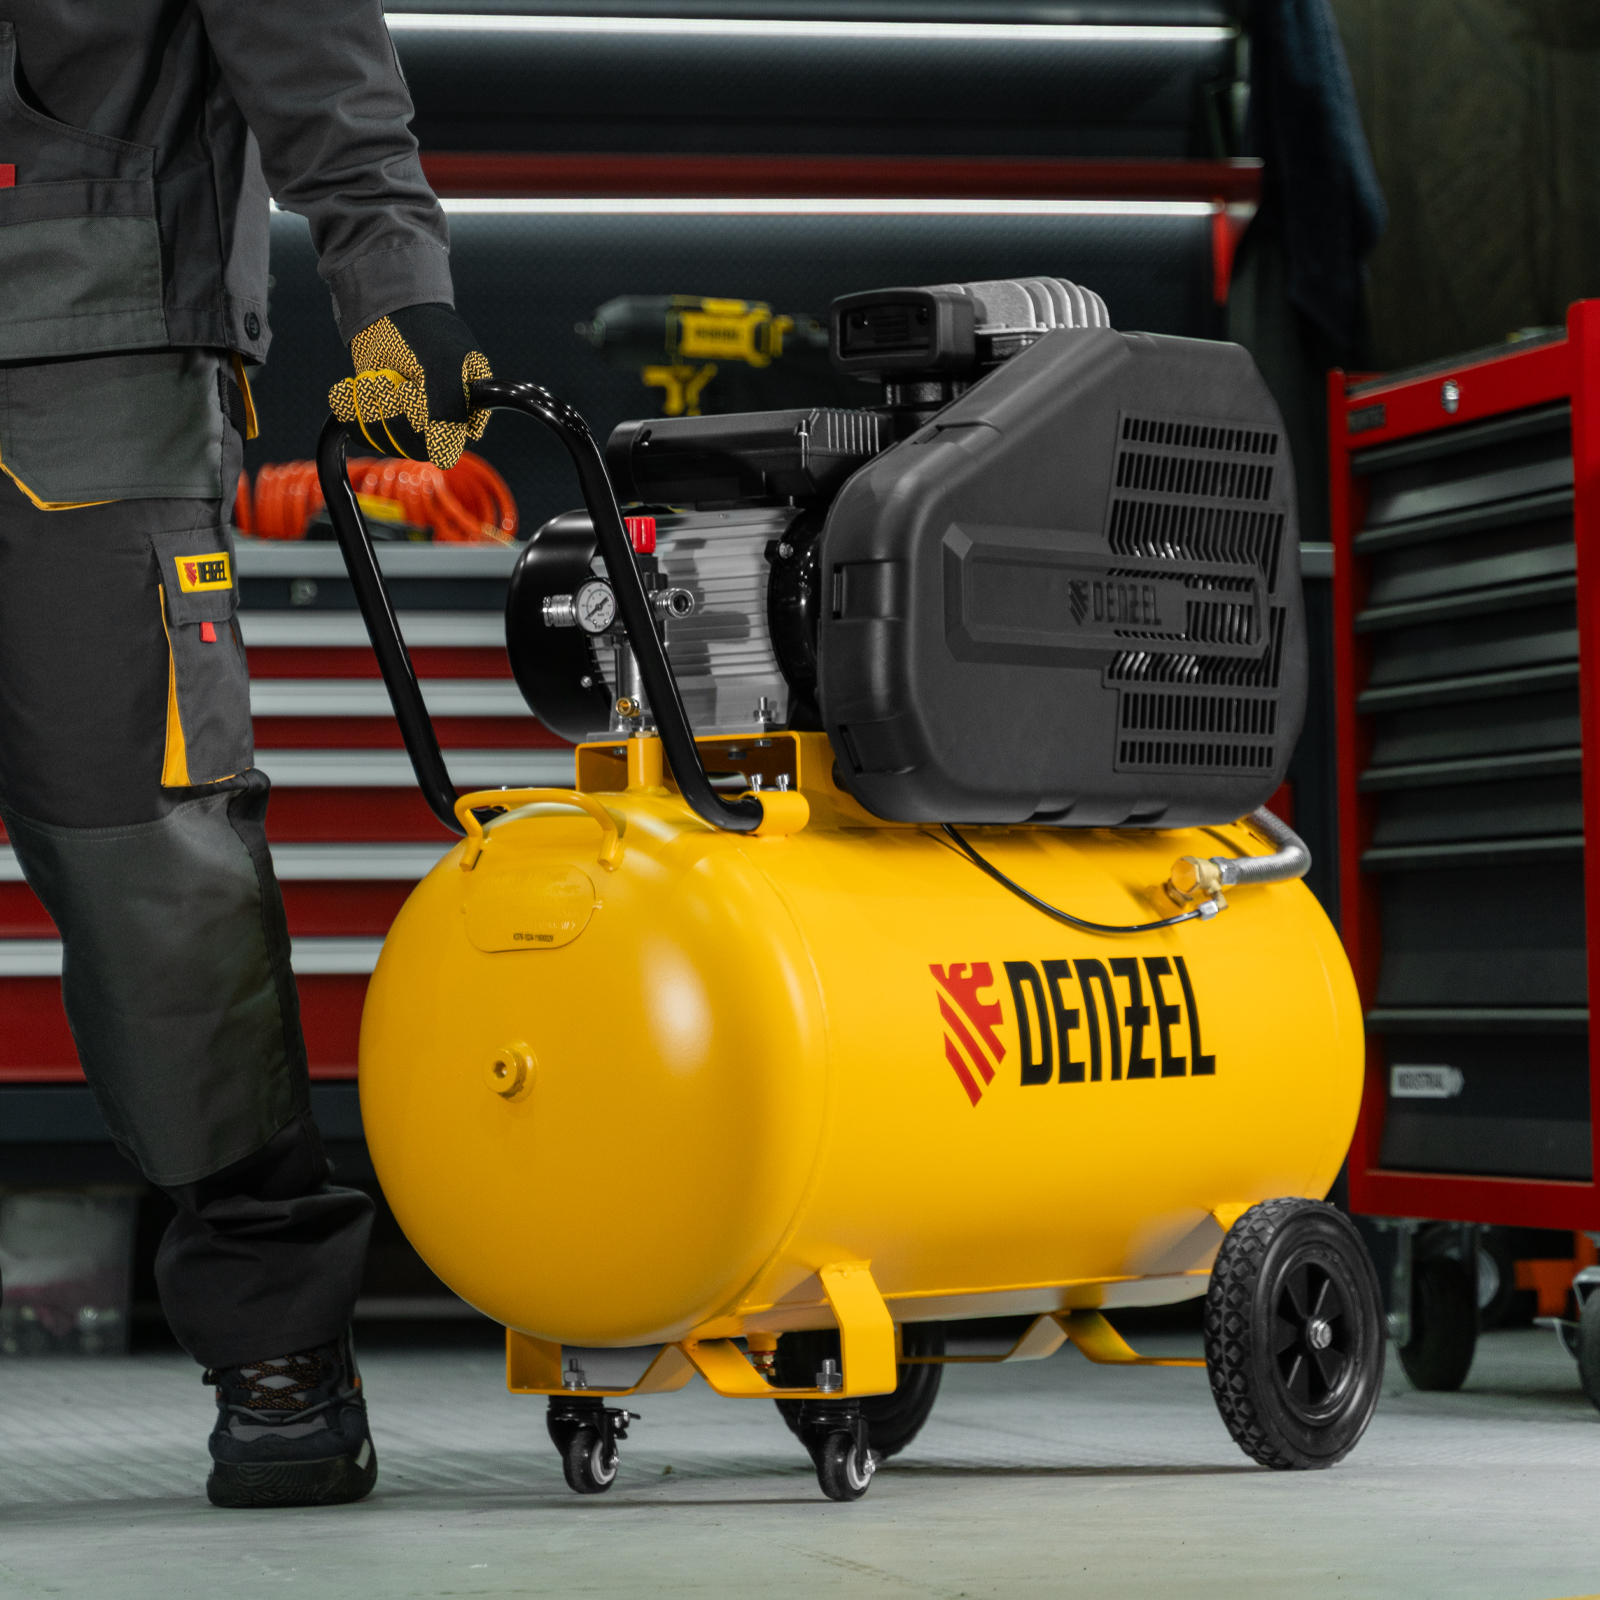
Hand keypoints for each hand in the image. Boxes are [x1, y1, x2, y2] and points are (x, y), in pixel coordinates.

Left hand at [328, 303, 491, 469]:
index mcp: (469, 413)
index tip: (408, 389)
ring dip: (370, 407)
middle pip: (414, 447)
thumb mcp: (440, 366)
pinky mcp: (385, 421)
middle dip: (391, 411)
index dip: (421, 423)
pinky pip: (365, 436)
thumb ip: (445, 410)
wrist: (388, 309)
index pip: (447, 445)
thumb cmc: (424, 331)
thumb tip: (445, 458)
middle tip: (383, 378)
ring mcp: (413, 425)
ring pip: (388, 443)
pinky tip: (348, 389)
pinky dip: (351, 411)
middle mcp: (443, 425)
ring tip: (371, 377)